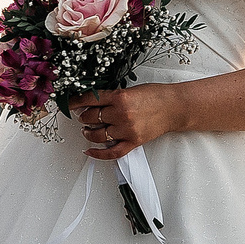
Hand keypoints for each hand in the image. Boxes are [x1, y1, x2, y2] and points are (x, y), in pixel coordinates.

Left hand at [66, 86, 183, 160]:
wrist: (175, 107)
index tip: (69, 104)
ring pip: (98, 135)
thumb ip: (111, 96)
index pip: (89, 99)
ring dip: (88, 133)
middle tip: (82, 116)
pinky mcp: (133, 142)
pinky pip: (112, 152)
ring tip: (87, 130)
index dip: (75, 102)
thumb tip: (92, 102)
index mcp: (119, 97)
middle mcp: (121, 114)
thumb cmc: (156, 95)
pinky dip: (98, 154)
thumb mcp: (130, 89)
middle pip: (91, 118)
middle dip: (83, 117)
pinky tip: (90, 151)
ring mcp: (127, 130)